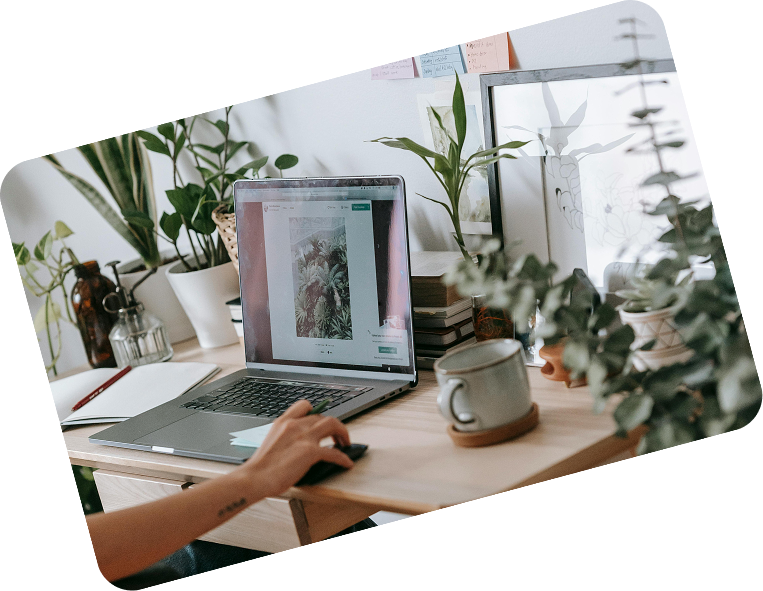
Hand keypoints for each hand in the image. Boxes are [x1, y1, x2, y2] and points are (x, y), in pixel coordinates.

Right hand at [239, 400, 354, 497]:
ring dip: (343, 433)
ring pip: (332, 424)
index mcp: (283, 422)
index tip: (321, 419)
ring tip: (345, 443)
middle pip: (322, 416)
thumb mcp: (271, 441)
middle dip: (334, 425)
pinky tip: (346, 463)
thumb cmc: (259, 466)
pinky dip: (343, 458)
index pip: (304, 405)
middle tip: (338, 435)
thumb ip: (285, 437)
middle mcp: (295, 425)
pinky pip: (334, 452)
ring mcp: (303, 437)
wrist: (255, 478)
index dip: (316, 411)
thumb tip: (297, 444)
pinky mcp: (310, 452)